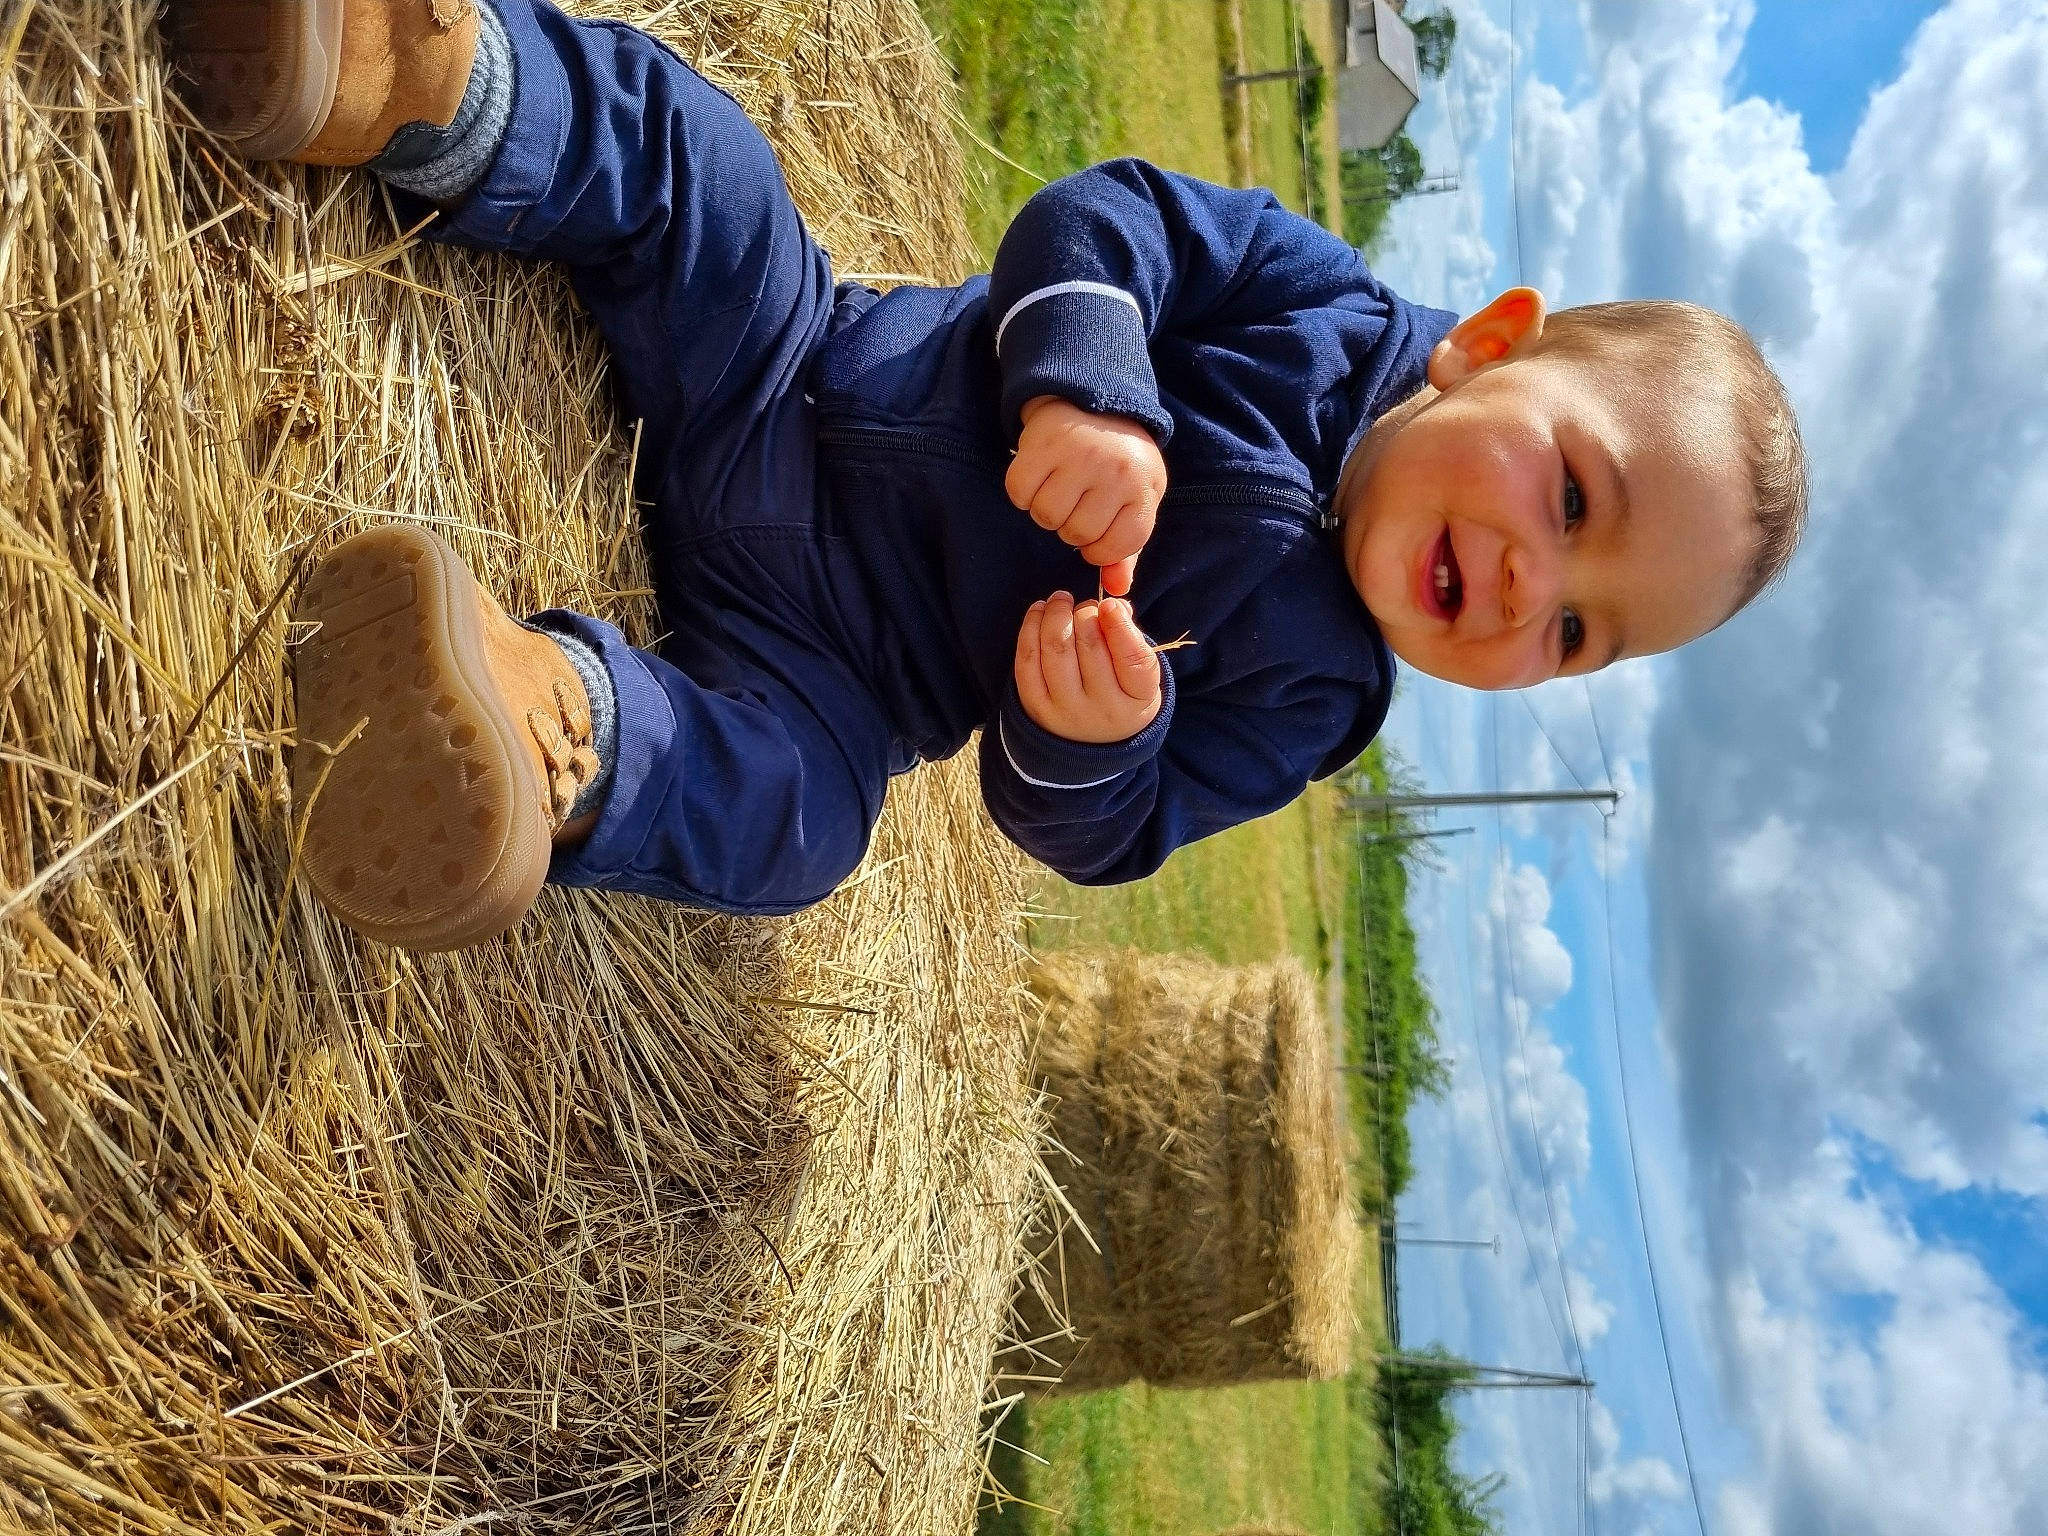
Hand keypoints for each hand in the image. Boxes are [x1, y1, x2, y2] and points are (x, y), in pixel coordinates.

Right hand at [1006, 396, 1166, 596]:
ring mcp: (1078, 455)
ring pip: (1045, 516)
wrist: (1097, 400)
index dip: (1100, 549)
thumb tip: (1116, 589)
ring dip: (1046, 510)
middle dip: (1071, 526)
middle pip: (1076, 535)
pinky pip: (1020, 493)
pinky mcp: (1043, 443)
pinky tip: (1040, 476)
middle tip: (1077, 500)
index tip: (1097, 532)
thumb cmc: (1120, 462)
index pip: (1116, 548)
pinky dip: (1024, 492)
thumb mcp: (1136, 501)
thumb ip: (1126, 549)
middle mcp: (1115, 471)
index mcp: (1144, 488)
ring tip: (1060, 487)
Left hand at [1013, 591, 1163, 743]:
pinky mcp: (1035, 707)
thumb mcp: (1140, 673)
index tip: (1110, 603)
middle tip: (1086, 605)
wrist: (1091, 740)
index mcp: (1138, 698)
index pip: (1133, 659)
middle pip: (1090, 646)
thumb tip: (1114, 605)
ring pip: (1056, 649)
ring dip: (1056, 614)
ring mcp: (1065, 710)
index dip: (1119, 625)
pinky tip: (1039, 612)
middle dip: (1085, 613)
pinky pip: (1027, 660)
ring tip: (1061, 600)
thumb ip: (1131, 637)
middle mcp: (1102, 709)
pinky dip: (1030, 628)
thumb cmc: (1121, 693)